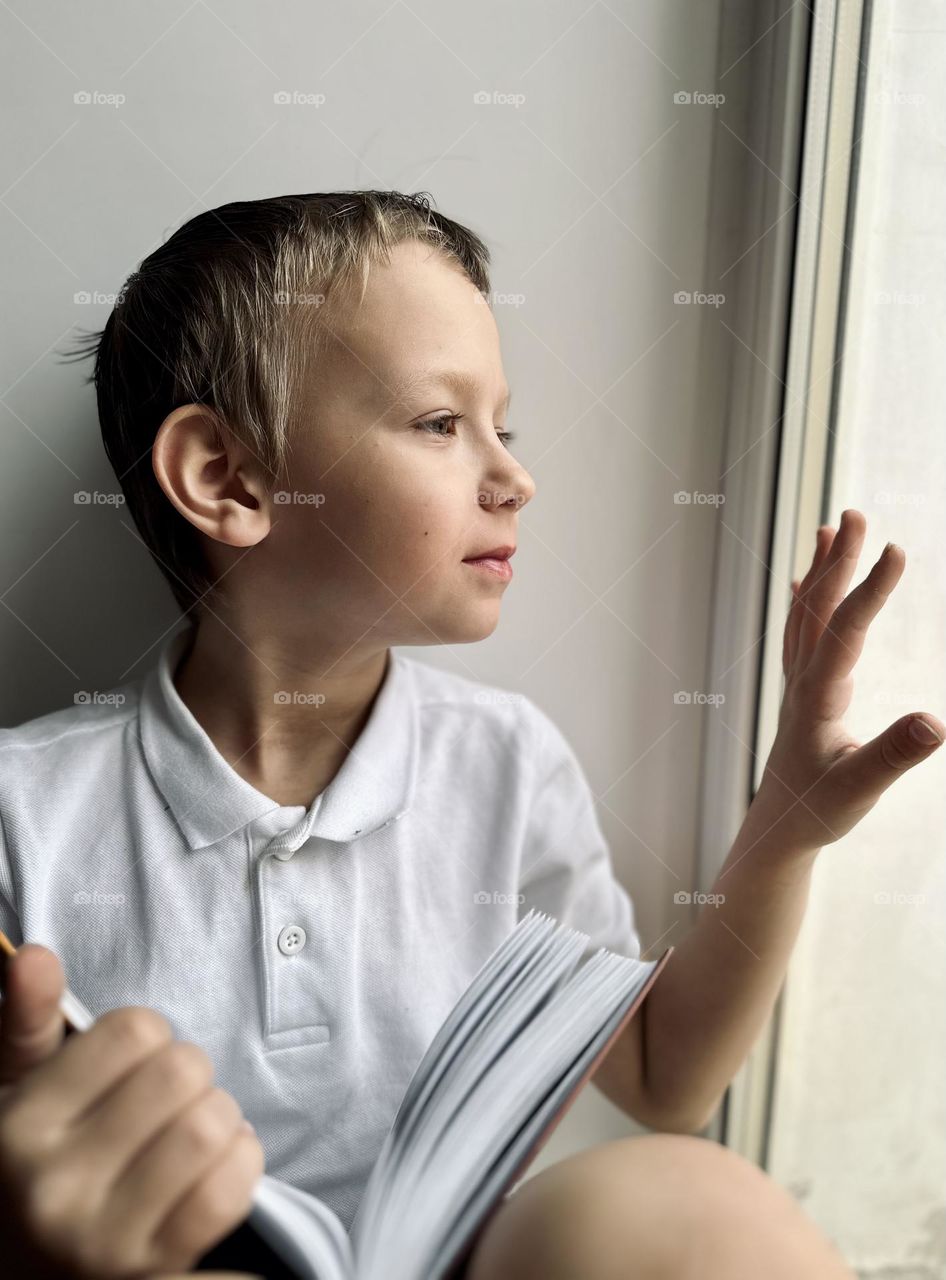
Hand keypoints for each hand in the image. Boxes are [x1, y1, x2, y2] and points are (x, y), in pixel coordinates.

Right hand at [0, 944, 264, 1279]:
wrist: (33, 1273)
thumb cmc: (39, 1164)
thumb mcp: (19, 1092)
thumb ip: (27, 1022)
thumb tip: (34, 955)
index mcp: (19, 1131)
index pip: (135, 1030)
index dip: (147, 1037)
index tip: (132, 1066)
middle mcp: (55, 1189)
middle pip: (183, 1071)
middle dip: (191, 1073)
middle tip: (172, 1098)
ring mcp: (105, 1240)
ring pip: (212, 1127)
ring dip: (221, 1117)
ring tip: (195, 1130)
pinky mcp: (155, 1271)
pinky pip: (230, 1191)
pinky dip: (242, 1163)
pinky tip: (218, 1165)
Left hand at [750, 508, 943, 854]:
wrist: (778, 830)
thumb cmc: (819, 811)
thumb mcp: (861, 788)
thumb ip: (894, 755)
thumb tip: (936, 721)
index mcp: (817, 698)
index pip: (845, 632)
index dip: (870, 590)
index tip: (897, 550)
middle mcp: (801, 681)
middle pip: (817, 609)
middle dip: (838, 559)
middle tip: (855, 512)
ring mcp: (797, 683)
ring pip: (804, 614)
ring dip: (819, 570)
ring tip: (829, 528)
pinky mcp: (800, 691)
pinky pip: (798, 632)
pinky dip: (804, 599)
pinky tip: (803, 582)